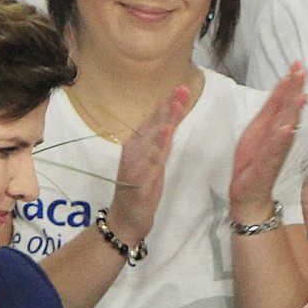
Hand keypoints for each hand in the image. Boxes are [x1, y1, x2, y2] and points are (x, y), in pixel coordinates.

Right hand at [106, 86, 189, 243]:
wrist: (125, 219)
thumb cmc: (139, 191)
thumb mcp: (152, 164)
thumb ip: (160, 145)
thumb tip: (171, 124)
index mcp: (135, 144)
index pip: (154, 119)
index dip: (167, 103)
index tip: (181, 87)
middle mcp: (133, 150)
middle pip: (153, 124)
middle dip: (168, 106)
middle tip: (182, 88)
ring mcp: (135, 164)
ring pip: (153, 137)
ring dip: (165, 119)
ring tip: (177, 104)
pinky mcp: (139, 179)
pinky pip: (151, 159)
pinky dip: (158, 144)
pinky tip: (167, 132)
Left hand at [228, 62, 306, 223]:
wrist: (248, 193)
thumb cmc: (253, 161)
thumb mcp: (258, 128)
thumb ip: (271, 108)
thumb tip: (283, 85)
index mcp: (274, 126)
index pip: (284, 100)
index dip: (290, 82)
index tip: (297, 64)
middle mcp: (279, 137)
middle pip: (288, 110)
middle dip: (295, 91)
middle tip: (302, 72)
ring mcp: (275, 151)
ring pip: (286, 128)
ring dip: (293, 112)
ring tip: (300, 96)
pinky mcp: (268, 166)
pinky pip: (275, 151)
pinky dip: (281, 140)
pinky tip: (287, 129)